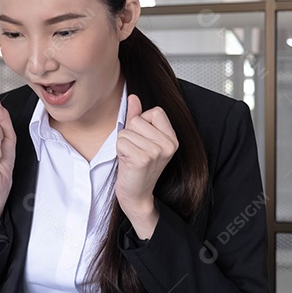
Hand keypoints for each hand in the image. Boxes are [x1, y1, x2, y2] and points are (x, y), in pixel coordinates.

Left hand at [116, 94, 178, 238]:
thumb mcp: (140, 139)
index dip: (142, 123)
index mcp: (172, 138)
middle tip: (135, 152)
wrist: (136, 195)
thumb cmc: (137, 167)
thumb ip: (137, 117)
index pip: (155, 111)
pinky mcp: (143, 159)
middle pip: (137, 120)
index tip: (142, 141)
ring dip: (123, 144)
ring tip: (131, 158)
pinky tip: (127, 163)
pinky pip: (121, 141)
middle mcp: (168, 144)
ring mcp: (157, 152)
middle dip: (130, 134)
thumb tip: (134, 97)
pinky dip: (119, 151)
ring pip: (126, 131)